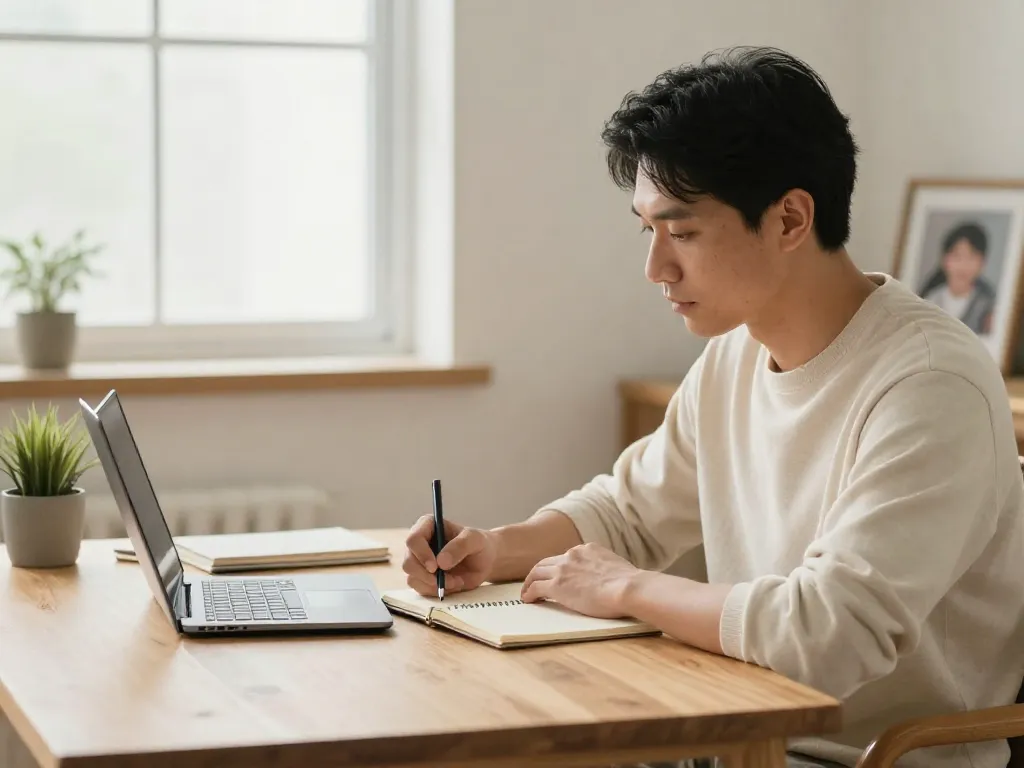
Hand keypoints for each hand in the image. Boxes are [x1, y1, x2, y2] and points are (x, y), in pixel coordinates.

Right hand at [402, 515, 497, 597]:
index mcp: (428, 526)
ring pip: (412, 578)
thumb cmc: (479, 544)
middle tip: (447, 580)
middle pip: (408, 563)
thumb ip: (460, 546)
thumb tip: (441, 562)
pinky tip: (453, 584)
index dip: (421, 554)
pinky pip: (421, 589)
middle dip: (427, 576)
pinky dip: (437, 591)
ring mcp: (419, 562)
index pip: (413, 539)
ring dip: (435, 585)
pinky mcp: (423, 578)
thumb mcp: (475, 540)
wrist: (484, 561)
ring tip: (456, 581)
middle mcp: (419, 544)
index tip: (435, 567)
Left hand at [521, 542, 639, 618]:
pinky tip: (528, 600)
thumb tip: (605, 578)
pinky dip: (529, 593)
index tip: (555, 575)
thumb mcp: (614, 566)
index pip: (565, 557)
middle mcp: (571, 555)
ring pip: (536, 572)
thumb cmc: (629, 583)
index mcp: (586, 549)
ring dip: (529, 582)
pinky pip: (535, 588)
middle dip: (538, 572)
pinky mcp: (557, 585)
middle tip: (533, 582)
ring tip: (527, 592)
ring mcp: (563, 569)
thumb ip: (603, 567)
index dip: (557, 567)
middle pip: (546, 562)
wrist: (627, 588)